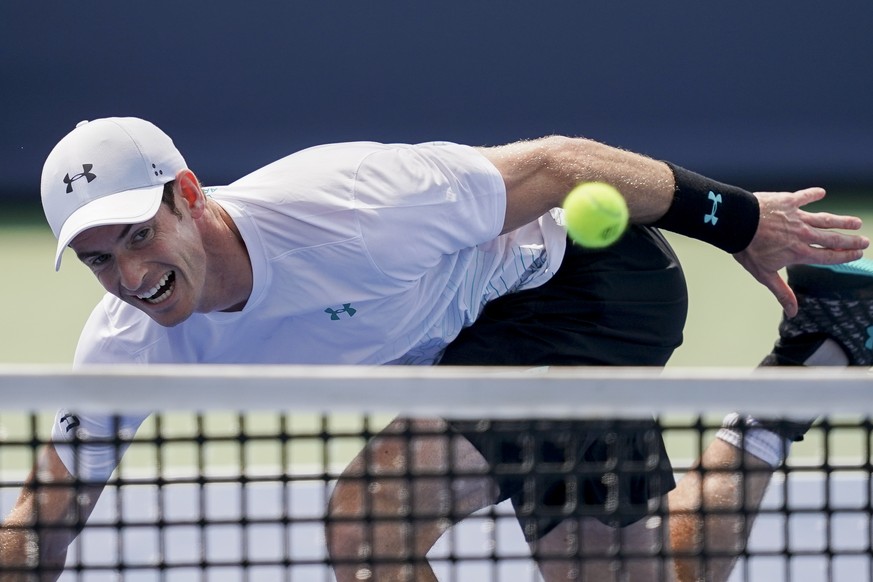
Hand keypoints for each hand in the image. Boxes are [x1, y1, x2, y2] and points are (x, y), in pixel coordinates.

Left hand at [733, 187, 868, 316]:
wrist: (737, 223)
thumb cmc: (748, 249)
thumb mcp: (764, 274)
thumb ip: (782, 292)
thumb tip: (793, 313)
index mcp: (799, 252)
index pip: (828, 256)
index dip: (844, 256)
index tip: (857, 254)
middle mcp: (803, 235)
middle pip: (832, 239)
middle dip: (850, 241)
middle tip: (864, 241)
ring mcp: (797, 217)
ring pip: (825, 219)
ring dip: (841, 220)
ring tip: (856, 222)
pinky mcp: (788, 201)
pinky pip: (804, 197)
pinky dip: (812, 194)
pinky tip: (822, 192)